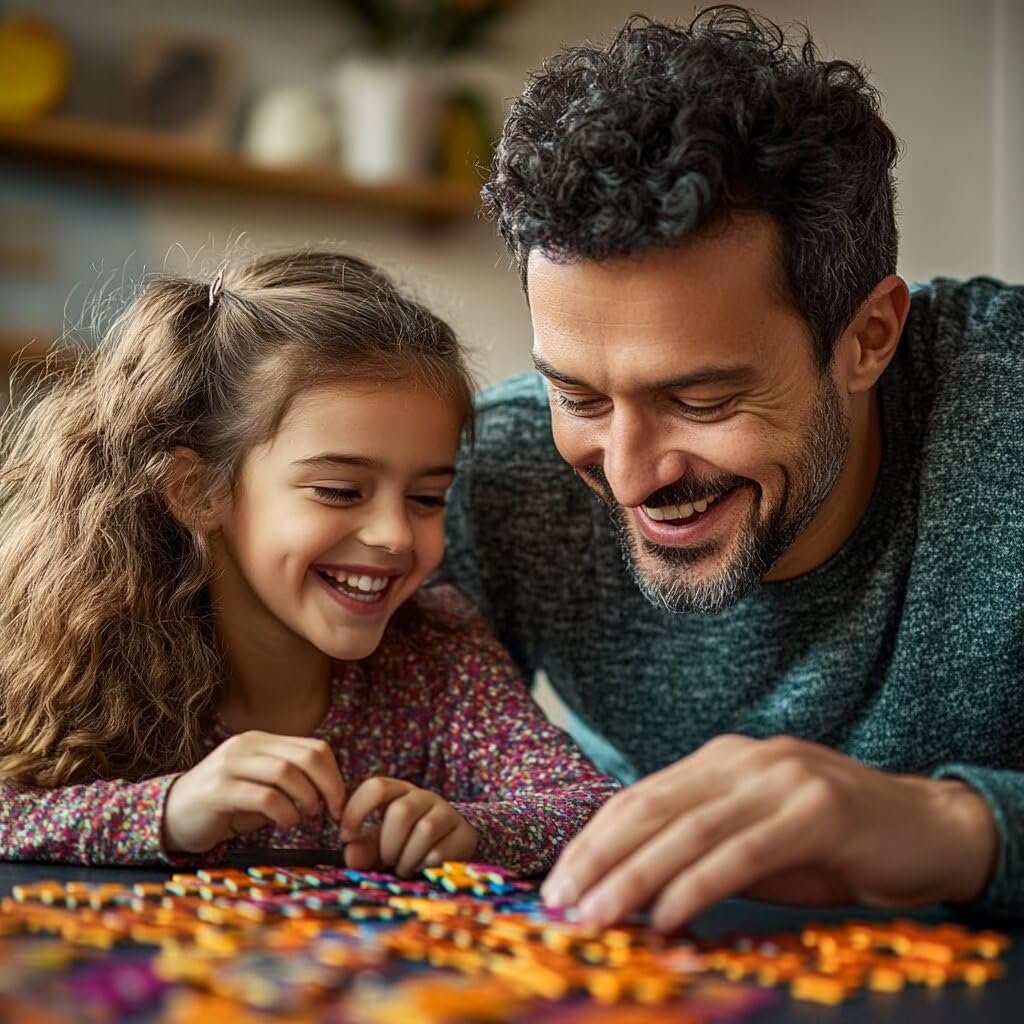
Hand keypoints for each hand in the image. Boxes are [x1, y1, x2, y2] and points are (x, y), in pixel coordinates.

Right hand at [163, 731, 346, 853]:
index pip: (314, 748)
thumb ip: (291, 783)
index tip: (340, 803)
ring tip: (304, 817)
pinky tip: (286, 823)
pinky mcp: (218, 789)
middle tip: (331, 812)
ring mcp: (231, 764)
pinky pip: (264, 796)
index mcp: (262, 741)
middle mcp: (247, 745)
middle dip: (328, 787)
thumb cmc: (224, 807)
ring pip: (286, 773)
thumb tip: (332, 795)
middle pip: (306, 757)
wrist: (170, 817)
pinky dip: (284, 811)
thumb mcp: (261, 788)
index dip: (334, 776)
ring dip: (305, 798)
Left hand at [339, 777, 476, 876]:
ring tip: (404, 867)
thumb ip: (364, 847)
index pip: (376, 787)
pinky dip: (424, 866)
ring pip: (425, 830)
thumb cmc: (406, 842)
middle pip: (402, 812)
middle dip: (388, 844)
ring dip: (407, 858)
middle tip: (386, 860)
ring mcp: (447, 813)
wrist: (450, 848)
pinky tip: (422, 868)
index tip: (346, 836)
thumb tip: (351, 855)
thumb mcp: (381, 842)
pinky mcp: (464, 834)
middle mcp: (424, 796)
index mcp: (399, 791)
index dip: (356, 811)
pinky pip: (441, 851)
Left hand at [541, 734, 997, 931]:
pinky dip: (698, 884)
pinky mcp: (818, 810)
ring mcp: (780, 779)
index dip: (594, 840)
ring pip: (689, 830)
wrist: (925, 827)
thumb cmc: (829, 843)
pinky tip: (668, 915)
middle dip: (600, 857)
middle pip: (652, 809)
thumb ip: (698, 851)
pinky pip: (743, 852)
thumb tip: (631, 893)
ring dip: (636, 876)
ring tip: (598, 915)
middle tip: (562, 902)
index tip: (559, 882)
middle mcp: (742, 759)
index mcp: (719, 760)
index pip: (639, 798)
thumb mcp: (752, 841)